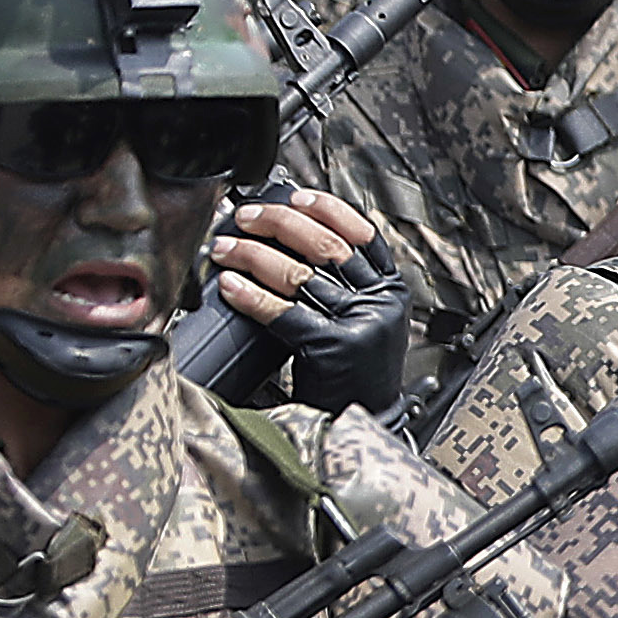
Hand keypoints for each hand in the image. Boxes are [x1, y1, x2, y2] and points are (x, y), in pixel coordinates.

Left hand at [210, 190, 410, 415]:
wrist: (362, 421)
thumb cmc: (356, 373)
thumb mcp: (369, 322)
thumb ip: (350, 287)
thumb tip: (298, 243)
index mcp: (392, 292)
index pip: (363, 234)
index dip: (326, 208)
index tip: (295, 195)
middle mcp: (379, 304)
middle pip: (326, 245)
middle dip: (279, 222)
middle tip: (246, 217)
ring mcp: (358, 325)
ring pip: (298, 274)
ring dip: (253, 254)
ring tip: (224, 248)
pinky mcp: (332, 348)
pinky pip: (284, 312)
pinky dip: (253, 295)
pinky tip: (231, 285)